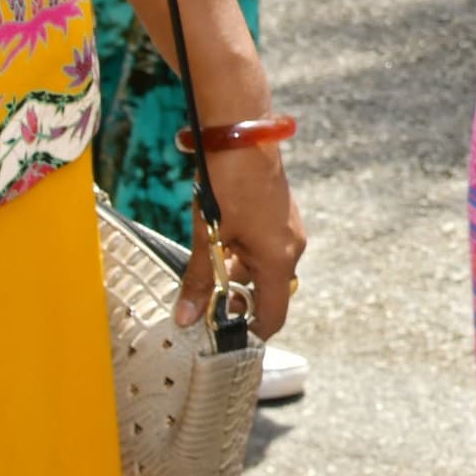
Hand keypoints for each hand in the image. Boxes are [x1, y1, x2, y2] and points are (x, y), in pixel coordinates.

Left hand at [186, 143, 303, 339]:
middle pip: (266, 291)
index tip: (226, 339)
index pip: (274, 315)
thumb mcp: (208, 236)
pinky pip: (264, 246)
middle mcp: (290, 247)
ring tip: (205, 265)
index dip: (251, 333)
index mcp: (279, 260)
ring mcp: (287, 229)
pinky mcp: (279, 213)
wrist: (241, 136)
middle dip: (236, 299)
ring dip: (236, 273)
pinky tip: (217, 240)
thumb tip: (185, 318)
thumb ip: (198, 280)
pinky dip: (242, 253)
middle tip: (205, 300)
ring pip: (262, 267)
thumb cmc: (227, 186)